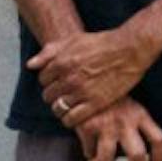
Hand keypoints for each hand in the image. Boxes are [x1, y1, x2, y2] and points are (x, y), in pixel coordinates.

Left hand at [30, 20, 161, 126]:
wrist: (130, 49)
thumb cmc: (102, 42)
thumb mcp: (73, 40)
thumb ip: (49, 52)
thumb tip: (31, 65)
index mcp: (61, 62)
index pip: (43, 79)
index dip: (50, 80)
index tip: (59, 81)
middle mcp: (68, 78)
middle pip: (48, 95)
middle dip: (54, 95)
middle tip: (64, 94)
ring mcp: (82, 92)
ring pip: (58, 108)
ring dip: (60, 109)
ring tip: (68, 106)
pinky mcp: (96, 103)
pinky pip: (72, 118)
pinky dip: (69, 120)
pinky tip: (73, 117)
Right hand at [75, 98, 161, 160]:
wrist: (84, 82)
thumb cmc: (109, 97)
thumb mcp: (129, 105)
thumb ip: (135, 123)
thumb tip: (141, 150)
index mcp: (139, 115)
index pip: (158, 138)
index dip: (160, 156)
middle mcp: (125, 122)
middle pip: (138, 155)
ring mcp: (106, 126)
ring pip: (107, 158)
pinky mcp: (87, 128)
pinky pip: (89, 151)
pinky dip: (88, 154)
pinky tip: (88, 151)